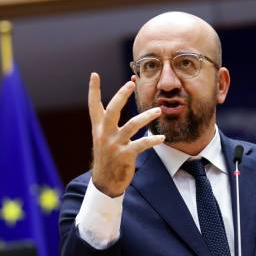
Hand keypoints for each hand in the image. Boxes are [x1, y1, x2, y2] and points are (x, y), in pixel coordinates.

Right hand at [88, 73, 163, 196]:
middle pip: (112, 110)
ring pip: (132, 125)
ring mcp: (114, 144)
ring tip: (158, 111)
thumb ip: (110, 121)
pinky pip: (141, 144)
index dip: (93, 90)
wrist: (105, 181)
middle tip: (131, 83)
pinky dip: (152, 141)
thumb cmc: (108, 155)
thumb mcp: (103, 137)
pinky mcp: (125, 155)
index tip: (94, 74)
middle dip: (121, 95)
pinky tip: (161, 138)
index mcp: (98, 127)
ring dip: (146, 117)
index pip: (93, 105)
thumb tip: (119, 104)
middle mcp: (104, 134)